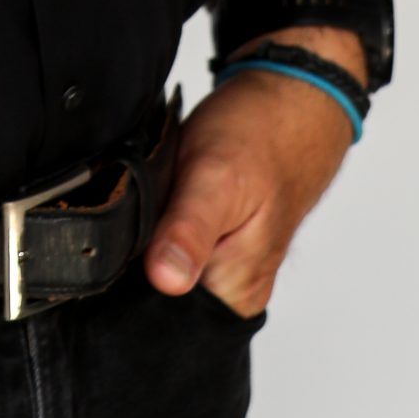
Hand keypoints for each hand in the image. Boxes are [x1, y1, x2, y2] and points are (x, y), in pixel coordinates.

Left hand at [143, 60, 356, 317]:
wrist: (286, 102)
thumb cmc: (258, 135)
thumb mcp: (214, 177)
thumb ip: (189, 232)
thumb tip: (166, 281)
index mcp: (237, 291)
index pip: (162, 314)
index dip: (131, 276)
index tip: (135, 229)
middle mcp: (234, 291)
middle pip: (157, 293)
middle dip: (138, 250)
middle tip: (158, 198)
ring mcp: (226, 267)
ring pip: (161, 265)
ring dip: (149, 231)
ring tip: (169, 192)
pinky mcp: (216, 244)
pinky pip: (172, 244)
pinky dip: (162, 217)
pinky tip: (172, 193)